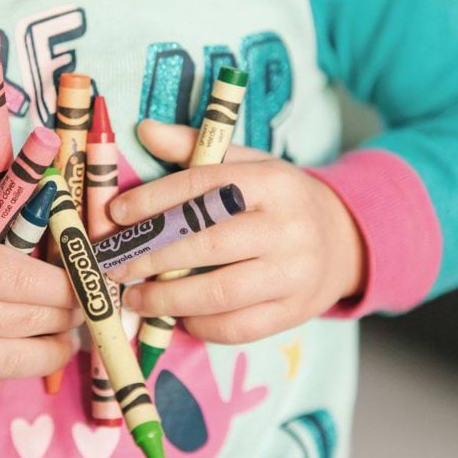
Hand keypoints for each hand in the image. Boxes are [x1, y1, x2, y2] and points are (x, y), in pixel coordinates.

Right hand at [0, 173, 80, 406]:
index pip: (28, 278)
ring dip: (54, 348)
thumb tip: (23, 187)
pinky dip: (7, 370)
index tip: (88, 280)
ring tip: (65, 335)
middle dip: (70, 314)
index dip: (68, 282)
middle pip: (34, 320)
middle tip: (85, 306)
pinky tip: (5, 351)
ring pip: (23, 361)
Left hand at [107, 120, 365, 343]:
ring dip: (167, 299)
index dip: (154, 201)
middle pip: (207, 245)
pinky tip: (176, 315)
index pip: (204, 187)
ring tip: (134, 298)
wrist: (343, 240)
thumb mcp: (246, 164)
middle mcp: (287, 228)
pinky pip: (237, 327)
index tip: (116, 214)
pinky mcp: (294, 312)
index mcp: (273, 183)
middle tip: (115, 265)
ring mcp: (294, 274)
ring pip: (219, 293)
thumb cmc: (277, 200)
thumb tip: (144, 130)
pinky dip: (199, 324)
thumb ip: (195, 149)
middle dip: (151, 257)